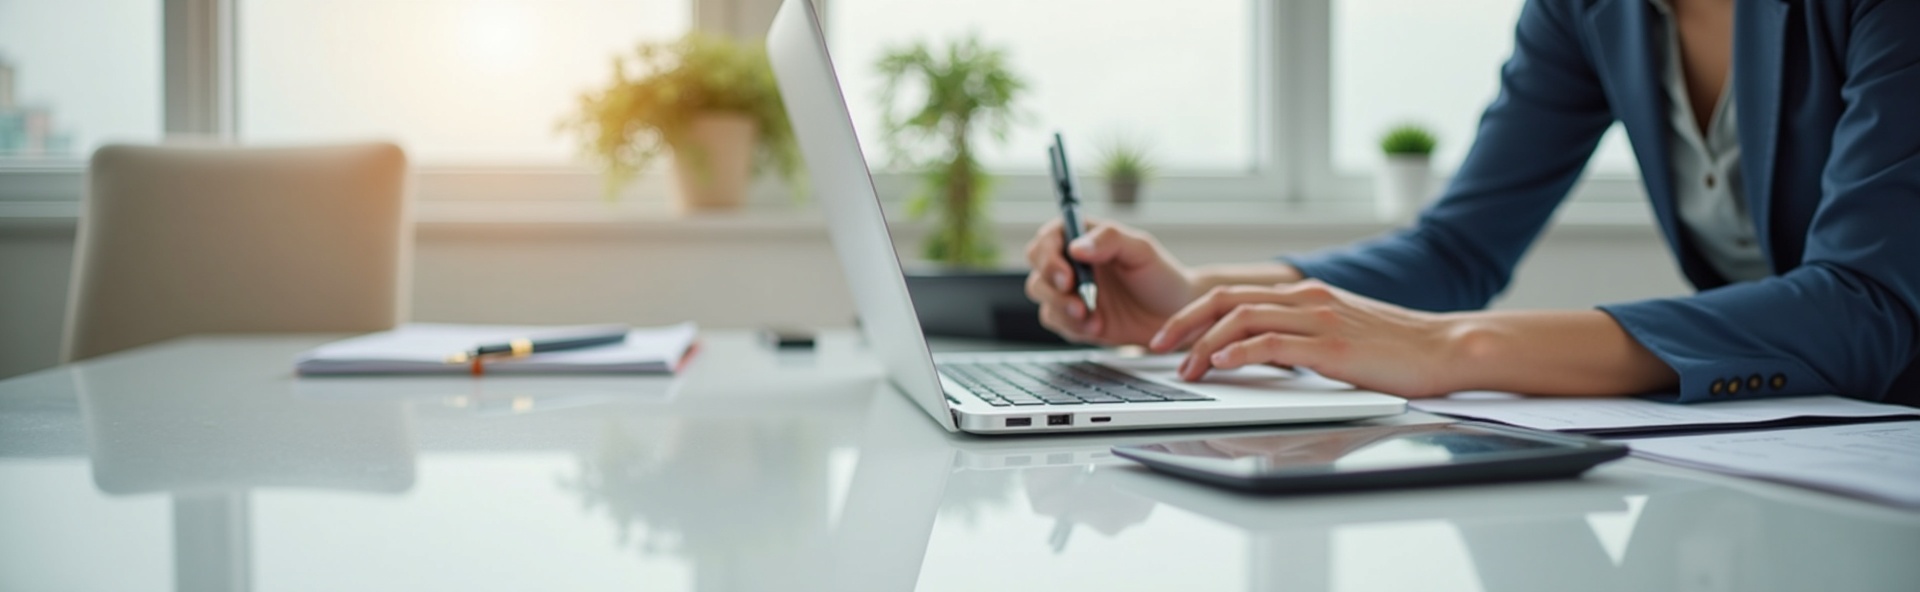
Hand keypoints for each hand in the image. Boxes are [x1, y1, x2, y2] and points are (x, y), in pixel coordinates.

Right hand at [1023, 219, 1197, 345]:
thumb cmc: (1161, 276)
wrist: (1175, 316)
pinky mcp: (1074, 319)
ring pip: (1043, 298)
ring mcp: (1071, 292)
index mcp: (1084, 237)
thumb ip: (1109, 240)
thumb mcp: (1141, 250)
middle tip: (1078, 303)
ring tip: (1093, 318)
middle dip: (1052, 289)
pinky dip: (1073, 327)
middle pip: (1038, 270)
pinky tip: (1098, 327)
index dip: (1049, 257)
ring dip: (1063, 310)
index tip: (1067, 276)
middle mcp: (1072, 263)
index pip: (1048, 239)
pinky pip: (1056, 322)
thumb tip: (1076, 247)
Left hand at [1147, 280, 1461, 397]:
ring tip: (1185, 368)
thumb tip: (1258, 354)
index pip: (1234, 295)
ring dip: (1204, 344)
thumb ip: (1299, 338)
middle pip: (1226, 299)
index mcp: (1304, 294)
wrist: (1445, 348)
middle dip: (1183, 324)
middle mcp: (1305, 298)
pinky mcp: (1333, 346)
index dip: (1193, 313)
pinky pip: (1275, 343)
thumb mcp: (1337, 335)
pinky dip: (1241, 351)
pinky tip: (1222, 364)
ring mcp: (1319, 318)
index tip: (1168, 337)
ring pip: (1242, 318)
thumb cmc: (1395, 349)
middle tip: (1155, 348)